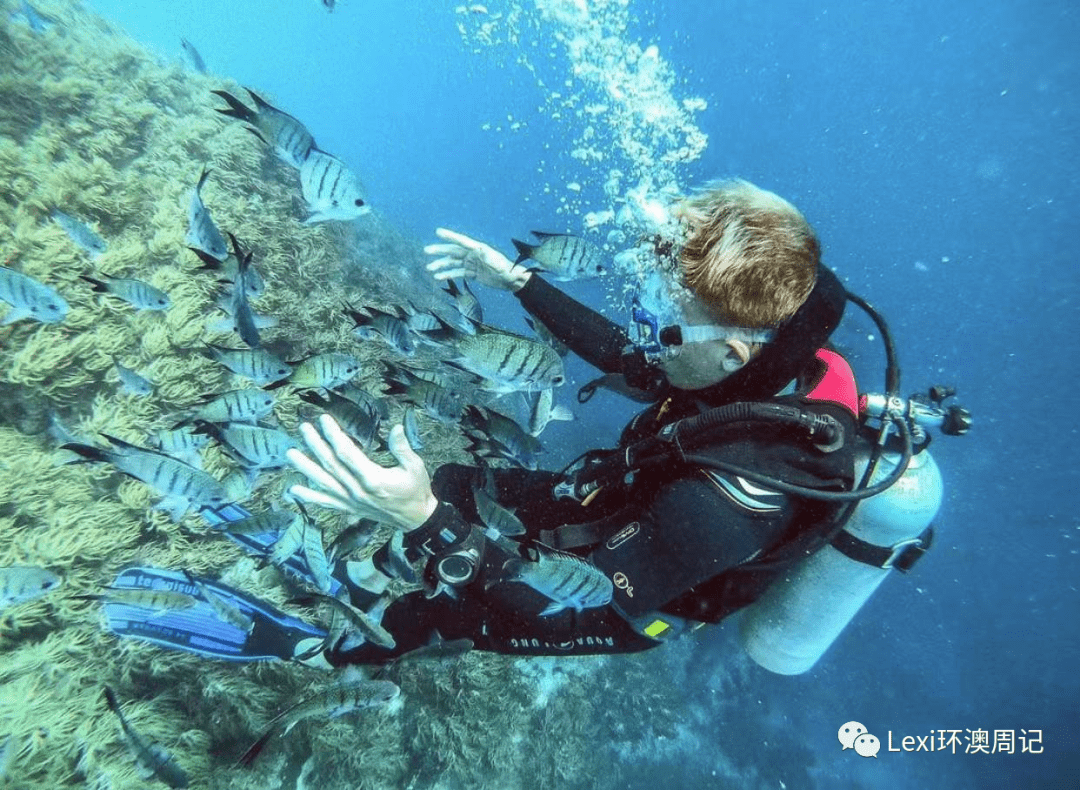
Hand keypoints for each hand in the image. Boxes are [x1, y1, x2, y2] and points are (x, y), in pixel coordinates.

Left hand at [287, 415, 437, 530]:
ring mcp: (351, 501)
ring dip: (306, 467)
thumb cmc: (416, 490)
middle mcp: (358, 491)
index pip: (347, 453)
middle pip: (331, 465)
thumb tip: (395, 428)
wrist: (416, 518)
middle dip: (315, 445)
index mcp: (373, 479)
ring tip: (290, 453)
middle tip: (304, 428)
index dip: (334, 435)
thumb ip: (403, 448)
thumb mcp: (415, 467)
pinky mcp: (349, 508)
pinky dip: (309, 496)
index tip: (324, 419)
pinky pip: (326, 502)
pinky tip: (293, 490)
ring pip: (324, 482)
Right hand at [424, 227, 531, 292]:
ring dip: (441, 265)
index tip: (438, 231)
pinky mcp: (473, 273)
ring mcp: (472, 264)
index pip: (461, 241)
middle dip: (440, 251)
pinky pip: (458, 273)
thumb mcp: (498, 263)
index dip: (450, 236)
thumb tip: (480, 249)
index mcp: (478, 249)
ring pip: (453, 263)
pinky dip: (448, 274)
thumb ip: (489, 257)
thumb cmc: (507, 270)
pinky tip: (439, 277)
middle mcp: (473, 254)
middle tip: (426, 250)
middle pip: (453, 251)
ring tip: (429, 268)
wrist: (511, 281)